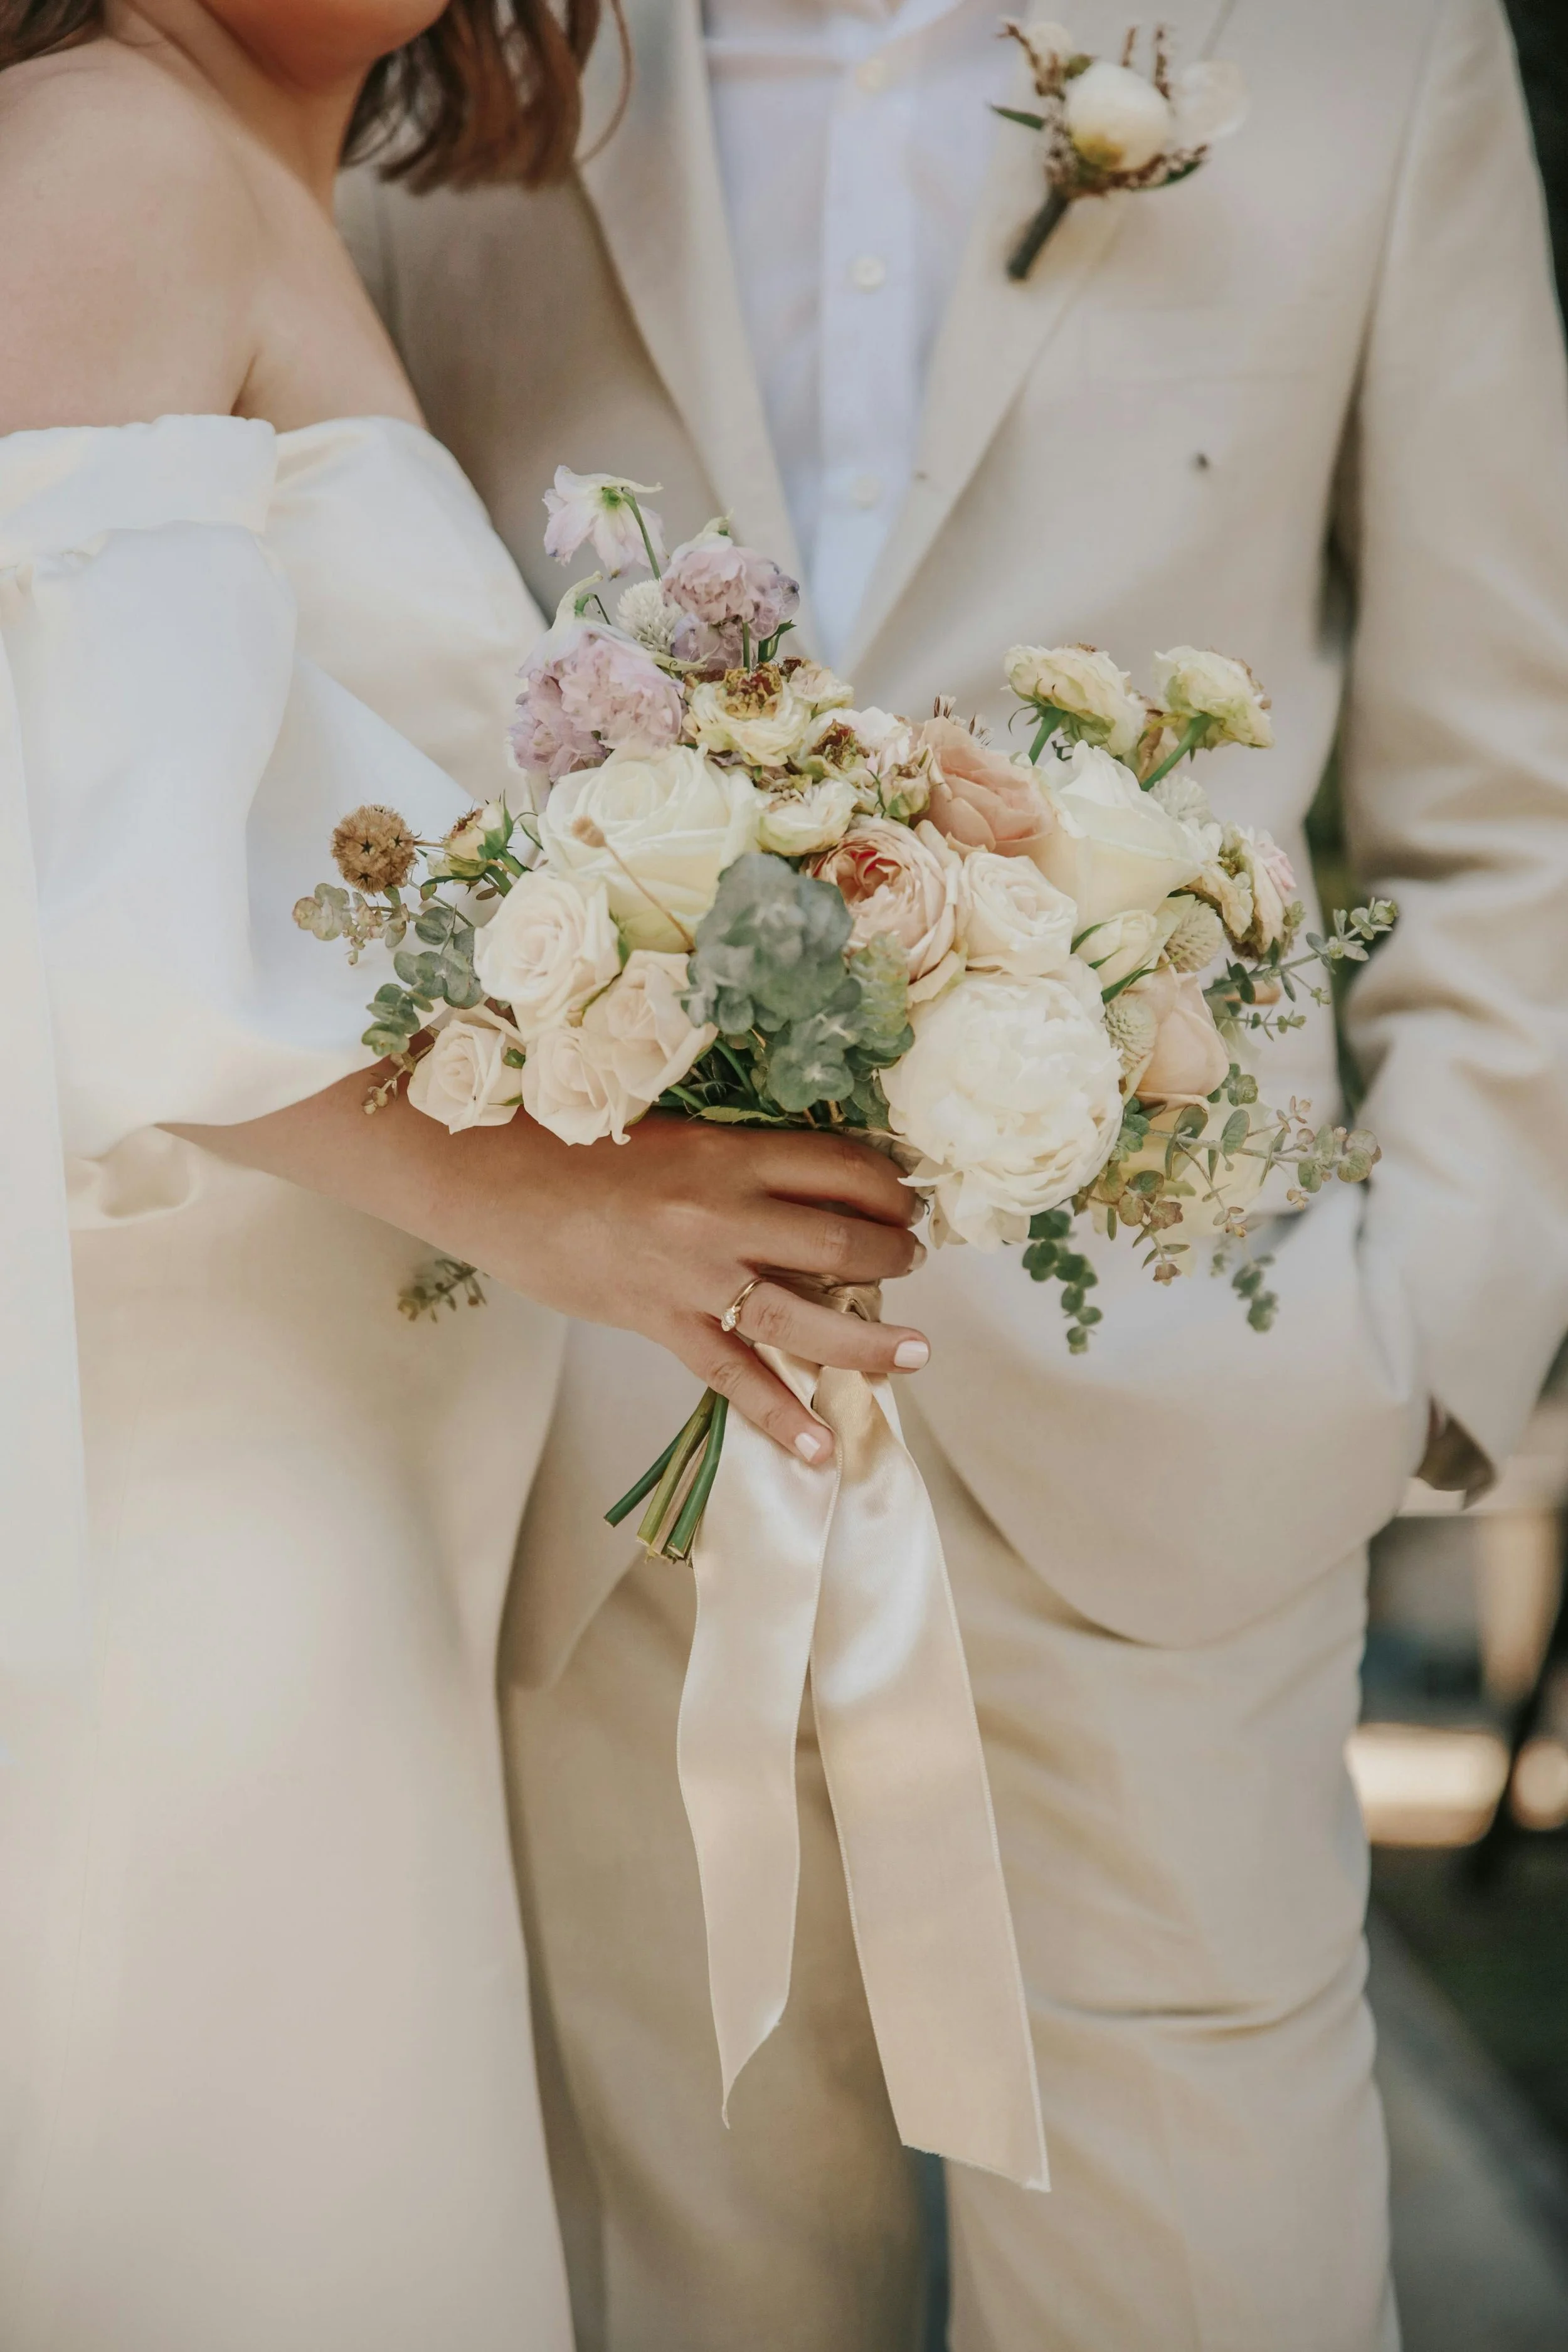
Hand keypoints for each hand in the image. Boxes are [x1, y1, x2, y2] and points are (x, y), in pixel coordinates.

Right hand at [463, 1114, 929, 1462]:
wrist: (494, 1180)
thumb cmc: (574, 1148)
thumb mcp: (671, 1137)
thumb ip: (734, 1164)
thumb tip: (800, 1193)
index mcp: (729, 1152)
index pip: (839, 1166)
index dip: (886, 1186)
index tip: (902, 1199)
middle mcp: (723, 1212)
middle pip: (839, 1237)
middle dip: (891, 1253)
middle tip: (911, 1260)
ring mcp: (695, 1275)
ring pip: (806, 1314)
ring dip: (870, 1339)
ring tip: (914, 1353)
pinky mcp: (662, 1322)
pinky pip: (735, 1377)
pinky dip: (780, 1416)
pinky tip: (818, 1448)